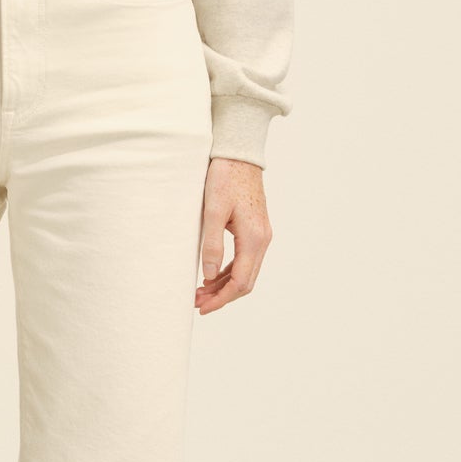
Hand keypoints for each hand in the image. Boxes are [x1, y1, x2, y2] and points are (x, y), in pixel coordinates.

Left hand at [196, 157, 271, 313]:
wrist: (239, 154)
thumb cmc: (225, 177)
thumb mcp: (213, 211)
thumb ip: (212, 244)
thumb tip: (208, 275)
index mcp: (254, 238)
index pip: (240, 282)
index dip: (221, 299)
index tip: (202, 307)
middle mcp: (262, 239)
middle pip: (245, 282)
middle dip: (222, 296)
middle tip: (198, 302)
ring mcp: (261, 235)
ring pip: (246, 271)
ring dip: (224, 285)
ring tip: (201, 291)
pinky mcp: (255, 229)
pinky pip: (245, 259)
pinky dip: (229, 271)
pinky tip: (212, 274)